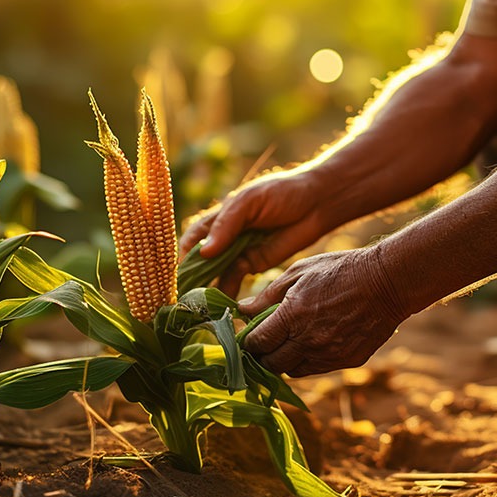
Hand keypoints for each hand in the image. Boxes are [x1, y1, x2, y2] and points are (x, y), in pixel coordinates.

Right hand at [179, 170, 330, 295]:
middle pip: (201, 258)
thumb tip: (204, 253)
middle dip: (193, 276)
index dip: (184, 253)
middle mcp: (226, 235)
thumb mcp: (250, 202)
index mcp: (221, 215)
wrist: (317, 203)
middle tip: (185, 296)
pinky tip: (220, 304)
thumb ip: (227, 225)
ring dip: (207, 286)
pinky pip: (234, 279)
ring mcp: (239, 250)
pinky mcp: (254, 264)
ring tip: (200, 304)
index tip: (178, 272)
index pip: (194, 236)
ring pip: (216, 272)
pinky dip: (226, 291)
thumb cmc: (282, 192)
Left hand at [239, 246, 406, 376]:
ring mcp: (329, 354)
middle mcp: (309, 341)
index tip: (247, 336)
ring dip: (285, 360)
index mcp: (292, 316)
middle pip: (272, 364)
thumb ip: (268, 294)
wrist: (387, 282)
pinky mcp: (346, 361)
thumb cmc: (340, 270)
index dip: (247, 342)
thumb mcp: (299, 271)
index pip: (257, 343)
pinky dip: (308, 360)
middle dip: (263, 355)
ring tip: (287, 343)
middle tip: (263, 343)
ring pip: (293, 371)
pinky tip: (311, 342)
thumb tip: (243, 309)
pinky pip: (317, 368)